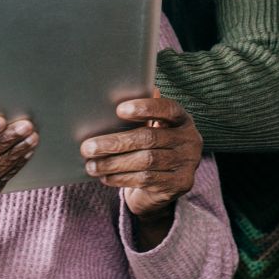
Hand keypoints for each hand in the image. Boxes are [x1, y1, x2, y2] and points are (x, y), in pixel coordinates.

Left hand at [80, 92, 201, 247]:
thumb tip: (117, 92)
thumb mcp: (152, 128)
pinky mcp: (179, 184)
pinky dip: (121, 178)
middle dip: (116, 142)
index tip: (118, 110)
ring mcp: (187, 164)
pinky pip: (145, 179)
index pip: (168, 109)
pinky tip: (105, 176)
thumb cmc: (153, 149)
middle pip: (150, 138)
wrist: (166, 186)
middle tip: (88, 147)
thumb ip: (142, 114)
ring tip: (91, 165)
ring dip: (113, 163)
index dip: (145, 108)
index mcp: (183, 120)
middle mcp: (190, 140)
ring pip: (145, 161)